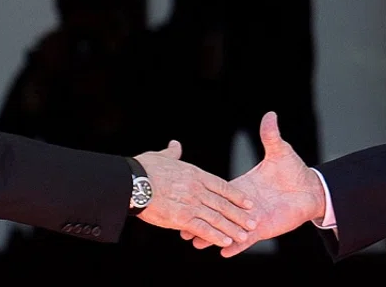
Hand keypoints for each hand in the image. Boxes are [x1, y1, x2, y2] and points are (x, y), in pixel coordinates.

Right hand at [135, 140, 257, 248]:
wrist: (132, 182)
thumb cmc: (143, 168)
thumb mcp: (161, 156)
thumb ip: (172, 153)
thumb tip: (175, 144)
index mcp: (194, 174)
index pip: (221, 186)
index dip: (236, 195)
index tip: (248, 202)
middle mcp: (197, 189)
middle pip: (223, 203)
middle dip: (239, 214)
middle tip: (253, 222)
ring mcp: (190, 204)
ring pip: (217, 218)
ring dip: (232, 228)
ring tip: (244, 235)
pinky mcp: (181, 218)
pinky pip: (203, 228)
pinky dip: (215, 236)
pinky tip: (226, 242)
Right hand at [180, 111, 325, 256]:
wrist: (310, 190)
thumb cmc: (293, 170)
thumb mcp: (279, 152)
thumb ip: (271, 136)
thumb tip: (270, 114)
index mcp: (242, 185)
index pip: (218, 191)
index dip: (202, 194)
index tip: (185, 196)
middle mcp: (243, 204)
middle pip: (216, 212)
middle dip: (199, 218)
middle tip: (181, 224)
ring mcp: (251, 218)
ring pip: (227, 229)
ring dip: (212, 236)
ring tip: (195, 242)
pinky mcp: (262, 230)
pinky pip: (246, 241)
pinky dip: (236, 246)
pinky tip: (224, 252)